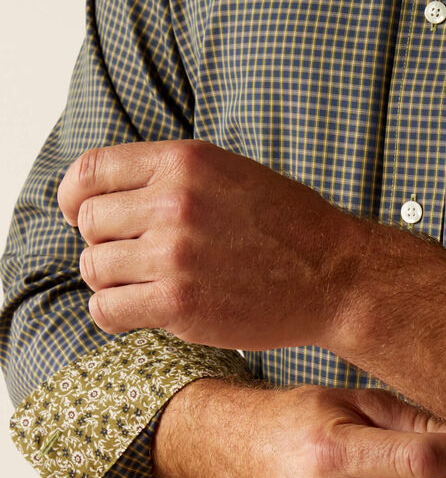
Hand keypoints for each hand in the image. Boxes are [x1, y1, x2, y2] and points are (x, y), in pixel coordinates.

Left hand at [57, 140, 357, 348]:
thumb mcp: (234, 177)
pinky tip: (134, 314)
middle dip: (105, 244)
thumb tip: (120, 198)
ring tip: (140, 289)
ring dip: (112, 281)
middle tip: (131, 261)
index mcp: (185, 163)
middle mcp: (173, 203)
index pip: (92, 173)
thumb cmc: (295, 231)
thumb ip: (176, 180)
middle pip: (91, 225)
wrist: (336, 278)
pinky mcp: (180, 303)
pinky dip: (112, 314)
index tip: (81, 215)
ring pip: (97, 268)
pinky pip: (109, 310)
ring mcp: (174, 254)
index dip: (77, 198)